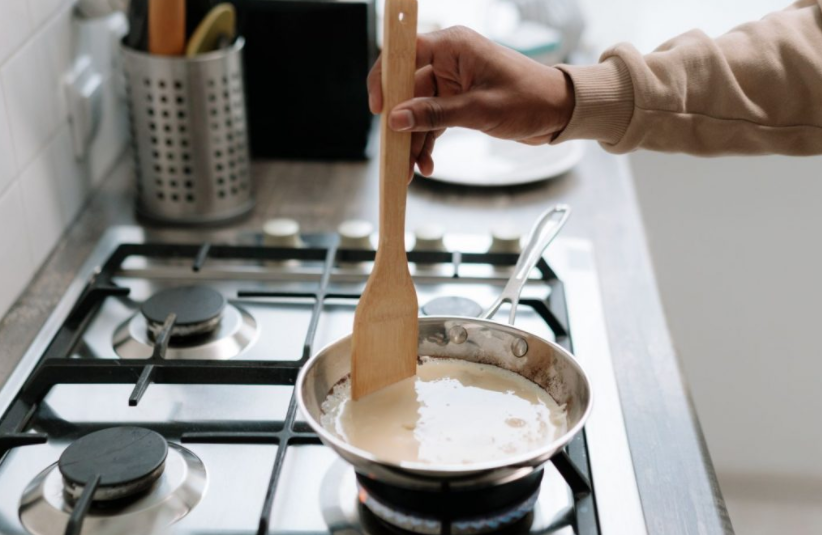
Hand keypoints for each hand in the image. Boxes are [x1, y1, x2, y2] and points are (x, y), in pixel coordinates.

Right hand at [367, 26, 574, 176]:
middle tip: (395, 155)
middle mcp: (449, 59)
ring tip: (412, 170)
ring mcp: (453, 81)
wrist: (559, 111)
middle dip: (401, 124)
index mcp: (454, 46)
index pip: (404, 54)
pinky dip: (428, 142)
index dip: (385, 80)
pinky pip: (433, 120)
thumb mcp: (479, 110)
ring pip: (418, 110)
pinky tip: (427, 164)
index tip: (378, 109)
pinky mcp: (458, 100)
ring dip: (414, 140)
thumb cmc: (529, 99)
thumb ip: (435, 114)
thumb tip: (396, 119)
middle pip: (408, 90)